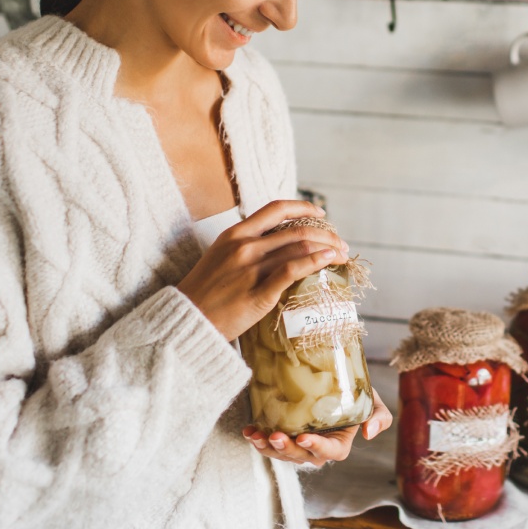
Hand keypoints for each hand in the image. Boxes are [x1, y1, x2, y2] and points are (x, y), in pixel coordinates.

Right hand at [177, 200, 348, 339]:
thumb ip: (245, 247)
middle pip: (296, 230)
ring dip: (328, 249)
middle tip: (340, 243)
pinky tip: (329, 262)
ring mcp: (251, 268)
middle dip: (326, 235)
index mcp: (235, 234)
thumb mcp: (219, 257)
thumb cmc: (203, 293)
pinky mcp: (259, 292)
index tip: (321, 214)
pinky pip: (293, 270)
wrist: (186, 320)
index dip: (303, 207)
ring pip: (299, 247)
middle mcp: (244, 246)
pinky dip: (316, 262)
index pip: (276, 209)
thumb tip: (277, 246)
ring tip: (341, 255)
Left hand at [242, 388, 393, 467]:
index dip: (317, 447)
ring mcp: (298, 444)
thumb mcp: (372, 401)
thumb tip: (370, 434)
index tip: (304, 437)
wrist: (332, 381)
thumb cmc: (354, 393)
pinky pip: (269, 444)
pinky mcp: (283, 435)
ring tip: (256, 435)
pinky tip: (249, 430)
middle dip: (287, 449)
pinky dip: (258, 439)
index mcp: (338, 444)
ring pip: (282, 453)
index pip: (330, 452)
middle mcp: (316, 449)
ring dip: (268, 448)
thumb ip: (379, 416)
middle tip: (275, 437)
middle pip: (301, 456)